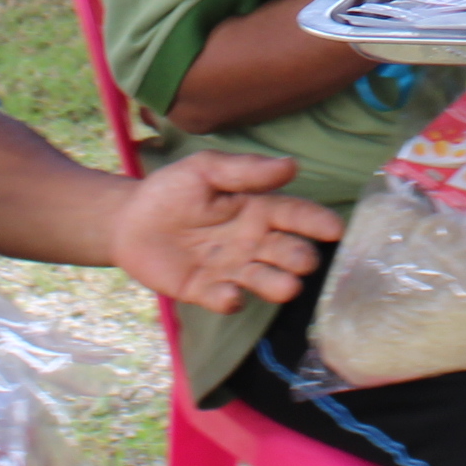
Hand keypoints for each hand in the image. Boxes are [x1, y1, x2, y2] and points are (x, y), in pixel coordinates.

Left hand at [107, 151, 342, 313]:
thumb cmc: (172, 190)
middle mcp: (252, 243)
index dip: (316, 222)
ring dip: (277, 285)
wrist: (128, 221)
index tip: (336, 229)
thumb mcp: (206, 169)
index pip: (295, 215)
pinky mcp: (206, 291)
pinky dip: (230, 300)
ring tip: (287, 287)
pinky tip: (230, 295)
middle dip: (300, 258)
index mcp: (257, 209)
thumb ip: (246, 170)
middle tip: (304, 260)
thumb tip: (292, 166)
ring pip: (266, 281)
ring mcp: (231, 270)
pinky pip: (225, 300)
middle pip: (288, 253)